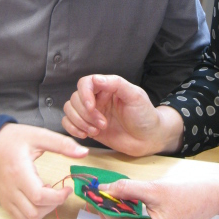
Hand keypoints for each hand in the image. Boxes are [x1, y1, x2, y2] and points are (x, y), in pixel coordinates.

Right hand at [0, 123, 87, 218]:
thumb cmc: (15, 139)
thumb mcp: (39, 135)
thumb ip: (62, 144)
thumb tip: (84, 152)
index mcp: (18, 172)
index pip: (39, 197)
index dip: (58, 197)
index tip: (67, 188)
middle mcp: (10, 189)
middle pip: (35, 212)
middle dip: (53, 204)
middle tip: (59, 191)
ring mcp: (6, 199)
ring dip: (44, 212)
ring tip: (48, 194)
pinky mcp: (4, 203)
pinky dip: (33, 215)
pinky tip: (37, 199)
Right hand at [62, 74, 182, 155]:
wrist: (149, 139)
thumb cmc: (145, 115)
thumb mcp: (135, 96)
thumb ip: (116, 84)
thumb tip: (96, 79)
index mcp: (107, 87)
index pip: (85, 83)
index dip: (84, 94)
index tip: (91, 107)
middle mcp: (97, 98)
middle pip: (75, 98)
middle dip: (86, 114)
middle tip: (103, 124)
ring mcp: (92, 113)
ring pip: (70, 110)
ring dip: (80, 122)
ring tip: (97, 131)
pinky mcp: (88, 127)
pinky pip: (69, 124)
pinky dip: (73, 129)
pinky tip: (86, 135)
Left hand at [97, 173, 218, 218]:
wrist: (207, 199)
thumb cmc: (184, 194)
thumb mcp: (153, 188)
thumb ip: (127, 189)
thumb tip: (105, 189)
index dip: (106, 211)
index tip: (96, 196)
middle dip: (107, 217)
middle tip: (99, 198)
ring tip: (110, 201)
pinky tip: (124, 207)